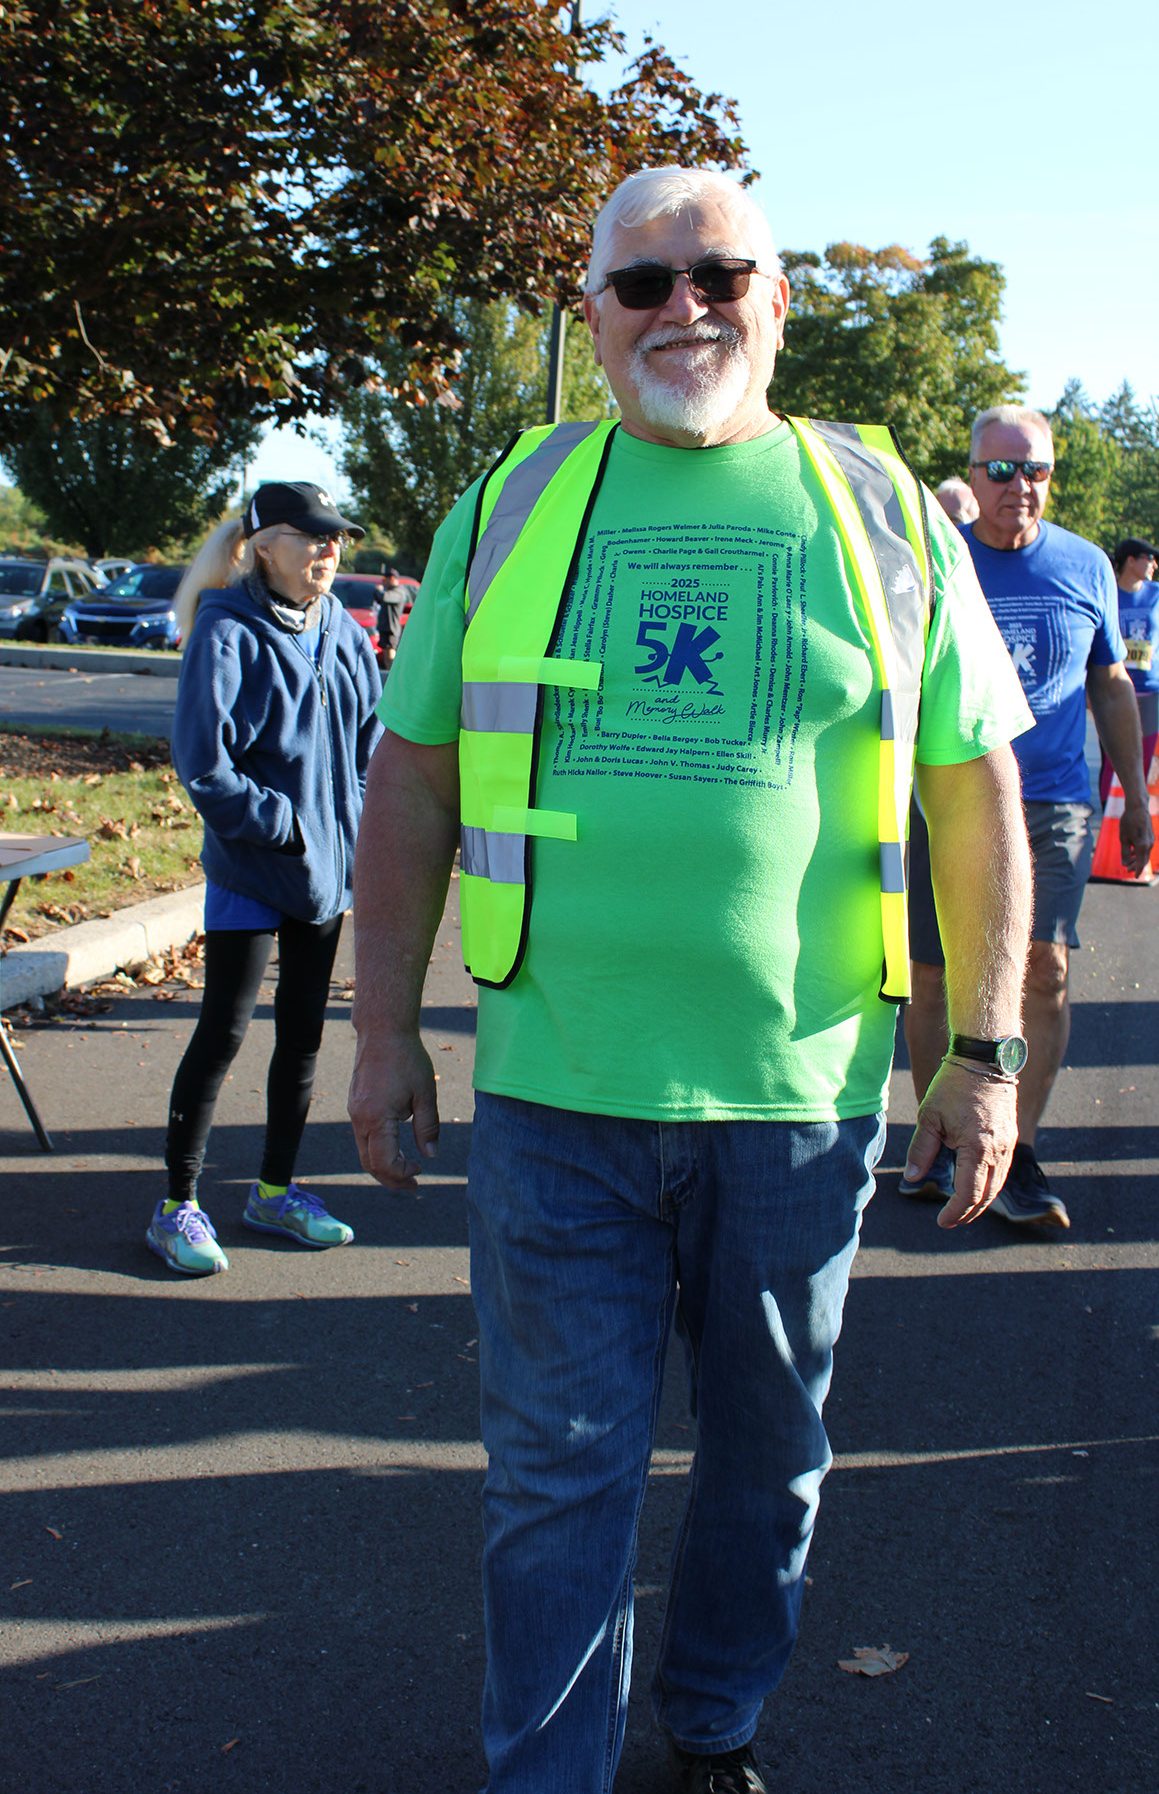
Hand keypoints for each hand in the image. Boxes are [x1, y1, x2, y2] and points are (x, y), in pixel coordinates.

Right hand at [347, 1029, 439, 1190]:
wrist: (383, 1031)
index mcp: (377, 1118)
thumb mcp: (425, 1094)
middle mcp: (360, 1118)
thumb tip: (430, 1155)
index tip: (421, 1169)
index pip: (384, 1163)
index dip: (402, 1174)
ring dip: (384, 1166)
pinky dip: (378, 1150)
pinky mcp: (355, 1105)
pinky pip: (363, 1137)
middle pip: (370, 1163)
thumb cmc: (407, 1058)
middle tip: (414, 1184)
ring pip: (364, 1152)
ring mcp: (354, 1112)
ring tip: (407, 1170)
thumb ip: (428, 1127)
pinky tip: (396, 1148)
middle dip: (391, 1179)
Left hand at [903, 1059, 1018, 1227]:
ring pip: (997, 1184)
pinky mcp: (1010, 1136)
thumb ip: (921, 1150)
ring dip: (981, 1201)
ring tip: (962, 1210)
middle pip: (986, 1195)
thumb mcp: (929, 1116)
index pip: (969, 1194)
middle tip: (951, 1221)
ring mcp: (1008, 1143)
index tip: (941, 1222)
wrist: (985, 1059)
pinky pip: (1003, 1170)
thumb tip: (912, 1177)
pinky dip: (990, 1184)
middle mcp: (998, 1150)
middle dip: (968, 1213)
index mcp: (977, 1149)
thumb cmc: (953, 1085)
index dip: (955, 1213)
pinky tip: (977, 1186)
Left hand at [1119, 799, 1153, 876]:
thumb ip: (1124, 852)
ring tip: (1129, 863)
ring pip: (1145, 854)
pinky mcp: (1150, 836)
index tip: (1135, 877)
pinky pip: (1146, 848)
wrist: (1138, 808)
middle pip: (1144, 859)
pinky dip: (1140, 852)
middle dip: (1136, 866)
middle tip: (1127, 870)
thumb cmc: (1128, 822)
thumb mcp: (1123, 838)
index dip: (1137, 870)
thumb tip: (1124, 864)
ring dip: (1137, 859)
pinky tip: (1132, 852)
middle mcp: (1149, 844)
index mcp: (1142, 846)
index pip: (1141, 863)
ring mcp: (1151, 840)